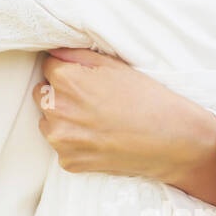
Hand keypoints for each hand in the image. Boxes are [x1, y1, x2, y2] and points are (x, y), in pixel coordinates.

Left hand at [34, 48, 215, 209]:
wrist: (172, 140)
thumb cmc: (147, 98)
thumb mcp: (114, 65)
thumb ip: (76, 55)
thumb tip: (54, 53)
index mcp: (65, 80)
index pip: (48, 67)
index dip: (67, 71)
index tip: (84, 79)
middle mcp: (56, 110)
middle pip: (43, 95)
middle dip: (60, 95)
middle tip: (91, 101)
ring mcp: (61, 139)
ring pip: (48, 122)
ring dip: (63, 120)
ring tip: (96, 121)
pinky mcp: (68, 162)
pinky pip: (62, 147)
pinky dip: (75, 144)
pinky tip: (99, 139)